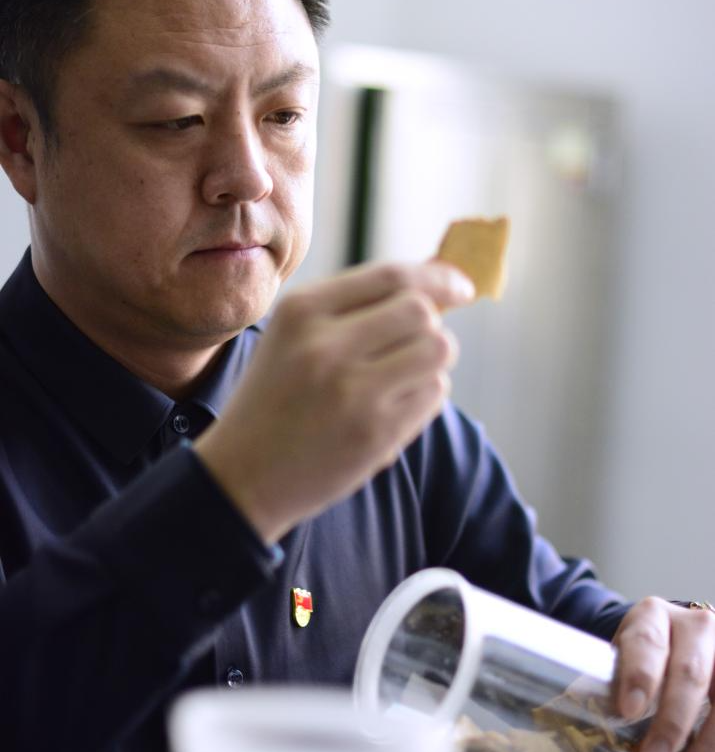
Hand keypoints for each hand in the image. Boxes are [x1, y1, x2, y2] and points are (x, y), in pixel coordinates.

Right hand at [196, 259, 473, 543]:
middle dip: (431, 324)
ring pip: (437, 350)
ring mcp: (352, 391)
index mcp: (300, 311)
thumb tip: (442, 279)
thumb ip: (356, 306)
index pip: (391, 276)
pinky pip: (434, 394)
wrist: (243, 476)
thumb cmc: (277, 397)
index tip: (461, 287)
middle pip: (422, 311)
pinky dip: (425, 396)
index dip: (438, 277)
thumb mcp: (294, 337)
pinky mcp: (376, 433)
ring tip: (401, 376)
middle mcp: (325, 345)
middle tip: (412, 345)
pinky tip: (391, 408)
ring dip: (432, 360)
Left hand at [612, 597, 714, 751]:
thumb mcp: (624, 656)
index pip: (647, 644)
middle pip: (689, 673)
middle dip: (672, 722)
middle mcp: (696, 625)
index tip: (628, 710)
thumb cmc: (645, 654)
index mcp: (653, 616)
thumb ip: (608, 682)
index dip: (640, 677)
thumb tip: (566, 714)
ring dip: (707, 745)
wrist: (682, 636)